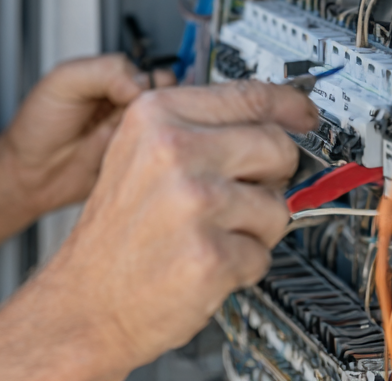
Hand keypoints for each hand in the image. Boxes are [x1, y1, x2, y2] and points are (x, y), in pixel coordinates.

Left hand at [0, 54, 175, 221]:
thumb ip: (103, 72)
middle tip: (130, 122)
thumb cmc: (38, 125)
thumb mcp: (63, 82)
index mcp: (113, 80)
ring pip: (165, 132)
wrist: (28, 173)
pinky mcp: (134, 163)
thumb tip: (141, 83)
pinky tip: (131, 159)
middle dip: (156, 113)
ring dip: (153, 137)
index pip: (154, 75)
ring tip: (123, 141)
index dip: (153, 87)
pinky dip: (151, 160)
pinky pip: (156, 160)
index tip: (139, 98)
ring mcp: (132, 136)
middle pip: (166, 104)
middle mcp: (127, 106)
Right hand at [26, 81, 317, 375]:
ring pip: (278, 206)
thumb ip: (195, 126)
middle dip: (270, 176)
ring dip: (255, 228)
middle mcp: (174, 149)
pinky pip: (264, 254)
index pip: (247, 94)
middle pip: (276, 146)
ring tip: (209, 233)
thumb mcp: (138, 152)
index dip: (288, 104)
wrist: (88, 296)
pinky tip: (204, 261)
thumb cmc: (117, 229)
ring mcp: (194, 201)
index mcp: (155, 114)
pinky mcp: (211, 253)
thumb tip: (266, 118)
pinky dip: (243, 266)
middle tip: (238, 195)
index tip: (303, 112)